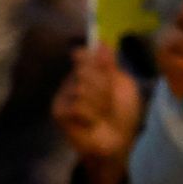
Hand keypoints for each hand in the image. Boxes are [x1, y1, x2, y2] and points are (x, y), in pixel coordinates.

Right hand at [52, 42, 143, 176]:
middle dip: (104, 85)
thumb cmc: (123, 113)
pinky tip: (93, 123)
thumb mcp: (123, 84)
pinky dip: (91, 114)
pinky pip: (77, 105)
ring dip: (100, 102)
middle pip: (85, 68)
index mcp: (87, 72)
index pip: (83, 54)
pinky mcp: (59, 112)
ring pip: (82, 87)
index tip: (108, 70)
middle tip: (110, 101)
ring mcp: (64, 96)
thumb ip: (110, 65)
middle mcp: (72, 81)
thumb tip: (102, 42)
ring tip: (103, 114)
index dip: (95, 60)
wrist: (118, 141)